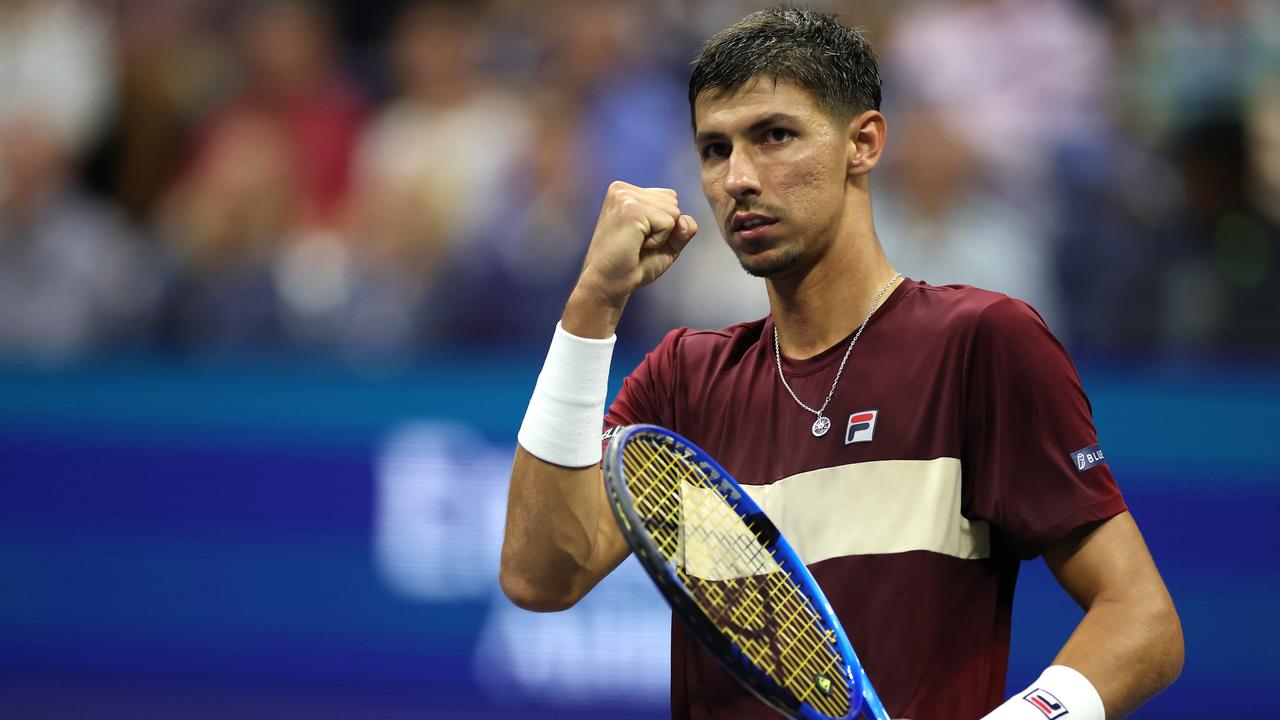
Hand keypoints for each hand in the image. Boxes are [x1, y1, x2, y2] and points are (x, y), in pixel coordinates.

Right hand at [576, 181, 697, 310]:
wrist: (608, 284)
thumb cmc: (632, 265)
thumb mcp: (666, 243)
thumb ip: (683, 228)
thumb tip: (685, 221)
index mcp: (626, 191)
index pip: (669, 197)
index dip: (663, 224)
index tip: (639, 238)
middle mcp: (622, 189)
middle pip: (673, 203)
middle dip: (663, 229)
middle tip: (636, 243)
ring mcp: (625, 197)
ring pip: (673, 212)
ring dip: (660, 236)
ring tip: (636, 244)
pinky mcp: (631, 209)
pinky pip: (668, 222)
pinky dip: (658, 240)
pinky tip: (636, 245)